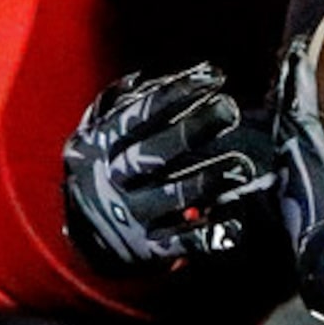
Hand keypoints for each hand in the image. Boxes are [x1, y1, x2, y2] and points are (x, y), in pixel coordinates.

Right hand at [61, 62, 280, 276]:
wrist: (81, 234)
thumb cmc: (101, 165)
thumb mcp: (98, 130)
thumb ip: (121, 102)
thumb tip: (148, 79)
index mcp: (101, 144)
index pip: (137, 114)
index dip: (175, 93)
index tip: (213, 75)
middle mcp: (114, 179)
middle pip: (152, 154)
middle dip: (191, 130)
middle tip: (229, 109)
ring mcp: (132, 216)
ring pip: (171, 197)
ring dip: (208, 179)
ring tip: (242, 165)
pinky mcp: (150, 249)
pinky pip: (183, 242)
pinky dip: (210, 232)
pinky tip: (236, 218)